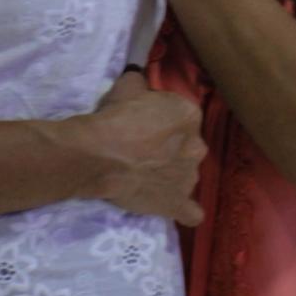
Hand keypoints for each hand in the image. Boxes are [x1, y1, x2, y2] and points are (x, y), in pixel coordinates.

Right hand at [85, 70, 205, 225]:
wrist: (98, 154)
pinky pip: (191, 211)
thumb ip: (141, 84)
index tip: (146, 121)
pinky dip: (185, 209)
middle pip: (186, 143)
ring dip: (172, 173)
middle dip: (171, 145)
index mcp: (189, 114)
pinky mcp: (177, 202)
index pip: (181, 114)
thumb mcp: (128, 86)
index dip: (162, 118)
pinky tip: (176, 206)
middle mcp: (197, 145)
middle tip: (144, 147)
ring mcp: (189, 177)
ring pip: (186, 173)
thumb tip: (141, 84)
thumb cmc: (114, 117)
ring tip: (147, 174)